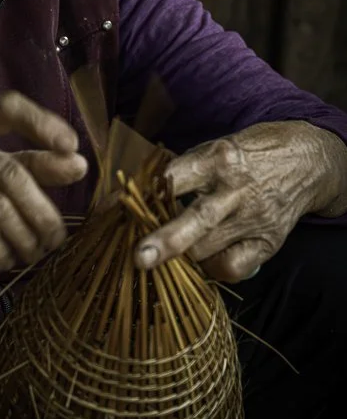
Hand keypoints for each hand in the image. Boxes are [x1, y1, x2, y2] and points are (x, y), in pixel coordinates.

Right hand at [0, 91, 87, 268]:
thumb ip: (29, 158)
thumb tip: (78, 164)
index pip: (10, 108)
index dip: (44, 125)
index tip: (72, 149)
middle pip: (12, 174)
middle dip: (43, 211)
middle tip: (58, 236)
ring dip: (26, 236)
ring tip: (38, 251)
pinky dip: (0, 249)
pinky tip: (8, 258)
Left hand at [133, 121, 346, 281]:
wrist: (305, 160)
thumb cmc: (244, 155)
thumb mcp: (212, 150)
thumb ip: (180, 173)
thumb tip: (133, 198)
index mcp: (217, 159)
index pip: (173, 178)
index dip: (140, 194)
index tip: (114, 208)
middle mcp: (235, 189)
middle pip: (196, 219)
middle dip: (165, 241)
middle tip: (139, 258)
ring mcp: (253, 218)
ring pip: (207, 249)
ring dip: (180, 255)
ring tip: (167, 251)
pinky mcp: (267, 242)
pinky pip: (232, 268)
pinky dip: (212, 269)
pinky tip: (207, 258)